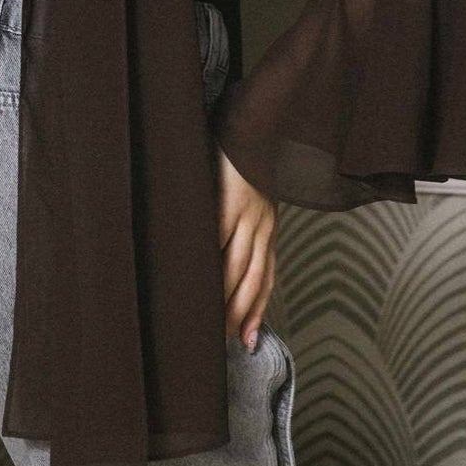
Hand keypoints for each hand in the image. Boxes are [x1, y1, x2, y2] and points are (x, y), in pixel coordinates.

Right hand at [214, 145, 278, 351]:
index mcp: (266, 225)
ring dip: (226, 297)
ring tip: (211, 321)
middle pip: (254, 279)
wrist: (254, 122)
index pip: (265, 277)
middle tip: (227, 342)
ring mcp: (247, 213)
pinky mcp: (229, 200)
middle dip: (242, 313)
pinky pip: (220, 239)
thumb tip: (217, 252)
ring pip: (238, 266)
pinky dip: (211, 263)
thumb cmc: (243, 159)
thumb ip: (238, 224)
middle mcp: (263, 224)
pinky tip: (199, 281)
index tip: (248, 339)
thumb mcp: (250, 196)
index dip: (258, 309)